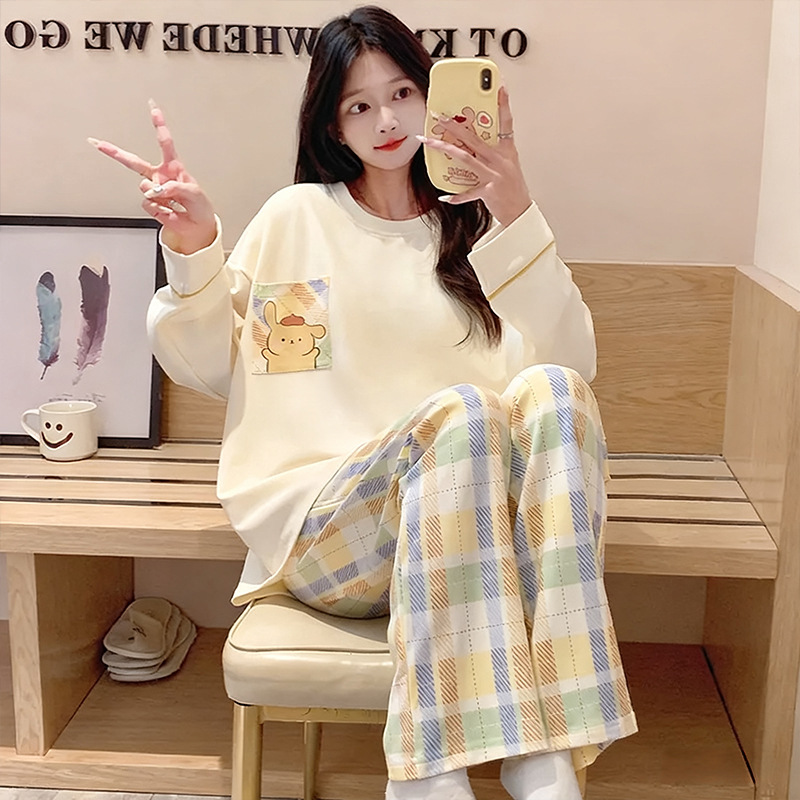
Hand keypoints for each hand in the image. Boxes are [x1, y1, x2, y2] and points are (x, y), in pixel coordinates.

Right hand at [88, 100, 216, 253]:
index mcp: (173, 167)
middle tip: (98, 143)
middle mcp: (160, 176)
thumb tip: (156, 189)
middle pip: (134, 162)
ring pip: (144, 187)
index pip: (165, 142)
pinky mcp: (152, 205)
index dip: (159, 125)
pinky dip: (159, 209)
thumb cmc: (199, 206)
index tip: (153, 108)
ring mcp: (154, 191)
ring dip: (158, 195)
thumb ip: (176, 187)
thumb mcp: (193, 193)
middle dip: (115, 153)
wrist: (198, 226)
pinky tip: (169, 210)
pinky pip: (148, 203)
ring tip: (173, 201)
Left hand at [418, 86, 530, 226]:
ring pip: (465, 158)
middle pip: (474, 138)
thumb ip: (493, 152)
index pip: (506, 122)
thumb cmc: (513, 189)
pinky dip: (456, 196)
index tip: (500, 87)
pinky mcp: (489, 191)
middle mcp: (500, 160)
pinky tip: (444, 196)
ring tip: (429, 142)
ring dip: (445, 149)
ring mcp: (494, 174)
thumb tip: (473, 143)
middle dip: (454, 126)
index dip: (504, 104)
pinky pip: (468, 193)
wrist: (520, 212)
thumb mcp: (508, 165)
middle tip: (439, 116)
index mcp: (507, 151)